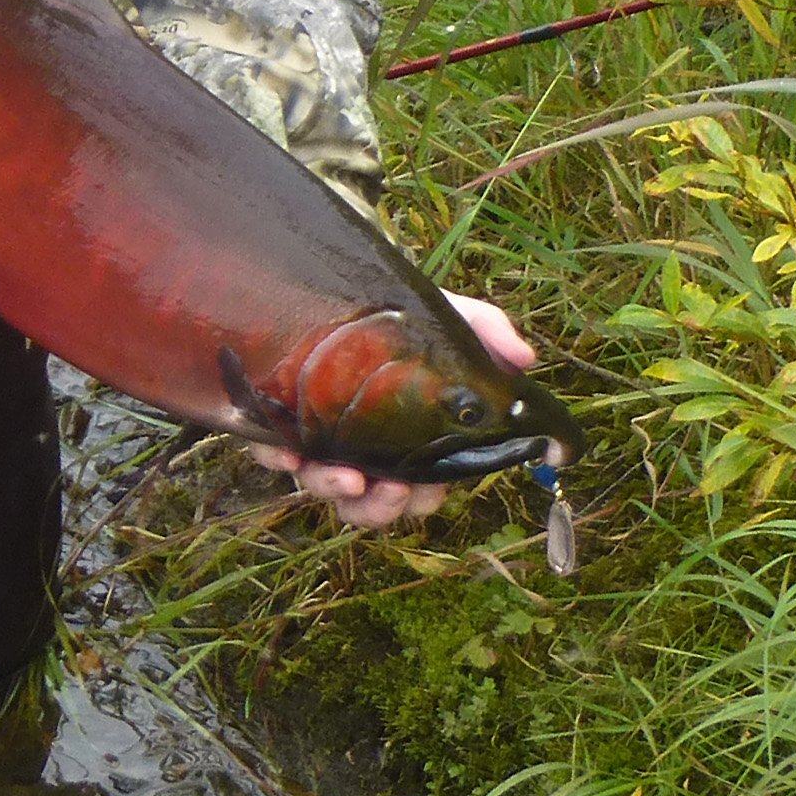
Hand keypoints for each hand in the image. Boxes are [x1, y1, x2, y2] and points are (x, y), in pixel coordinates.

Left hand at [247, 294, 535, 529]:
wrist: (348, 285)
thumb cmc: (405, 313)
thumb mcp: (453, 317)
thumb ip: (489, 333)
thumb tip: (526, 358)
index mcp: (409, 441)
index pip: (420, 491)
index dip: (423, 500)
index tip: (426, 489)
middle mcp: (363, 448)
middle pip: (371, 505)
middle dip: (381, 509)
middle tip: (389, 489)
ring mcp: (319, 437)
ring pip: (322, 489)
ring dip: (335, 492)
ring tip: (345, 477)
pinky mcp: (277, 418)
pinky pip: (269, 452)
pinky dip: (278, 460)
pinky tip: (287, 454)